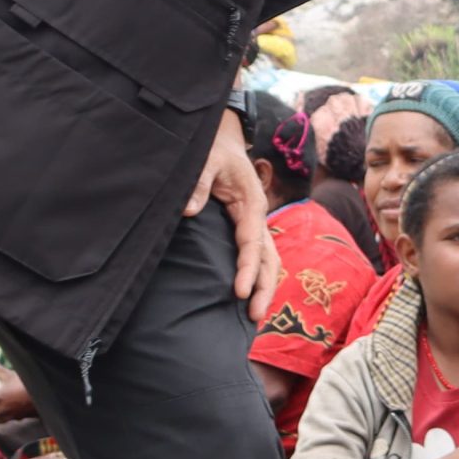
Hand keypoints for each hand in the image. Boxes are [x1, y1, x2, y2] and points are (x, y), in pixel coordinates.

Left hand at [187, 111, 280, 324]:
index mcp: (251, 203)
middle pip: (269, 258)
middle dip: (264, 287)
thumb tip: (188, 211)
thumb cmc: (214, 151)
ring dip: (265, 286)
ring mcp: (255, 224)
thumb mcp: (205, 160)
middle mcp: (258, 216)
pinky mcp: (248, 228)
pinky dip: (259, 276)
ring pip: (269, 260)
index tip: (238, 292)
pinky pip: (259, 256)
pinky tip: (250, 295)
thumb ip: (198, 183)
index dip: (247, 269)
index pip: (252, 242)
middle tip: (254, 316)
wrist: (224, 141)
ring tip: (255, 315)